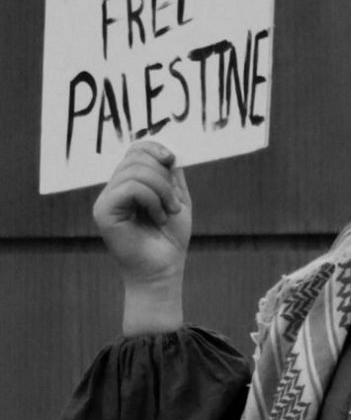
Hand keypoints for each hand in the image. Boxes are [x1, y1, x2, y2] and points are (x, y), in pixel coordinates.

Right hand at [93, 141, 192, 333]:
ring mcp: (105, 200)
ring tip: (168, 213)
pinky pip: (131, 188)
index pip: (135, 151)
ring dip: (162, 191)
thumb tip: (170, 149)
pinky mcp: (103, 212)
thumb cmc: (170, 239)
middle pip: (136, 158)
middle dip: (164, 177)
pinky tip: (158, 218)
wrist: (164, 271)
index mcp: (128, 185)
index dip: (154, 148)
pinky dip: (152, 200)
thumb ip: (171, 175)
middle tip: (174, 205)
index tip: (173, 160)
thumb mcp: (177, 200)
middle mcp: (113, 190)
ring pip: (136, 172)